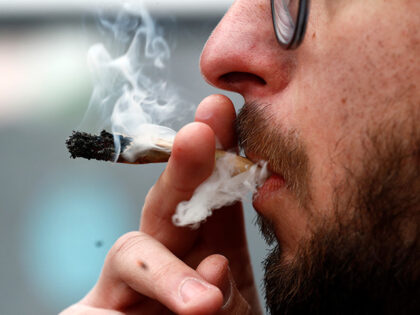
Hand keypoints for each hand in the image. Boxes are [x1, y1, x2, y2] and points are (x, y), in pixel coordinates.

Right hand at [61, 95, 261, 313]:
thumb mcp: (234, 312)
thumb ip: (230, 292)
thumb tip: (215, 265)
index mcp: (202, 250)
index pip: (210, 198)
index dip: (218, 155)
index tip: (220, 113)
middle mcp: (161, 257)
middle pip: (165, 206)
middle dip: (182, 170)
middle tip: (197, 136)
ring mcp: (121, 287)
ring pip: (130, 252)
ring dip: (167, 274)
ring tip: (202, 307)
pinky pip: (90, 312)